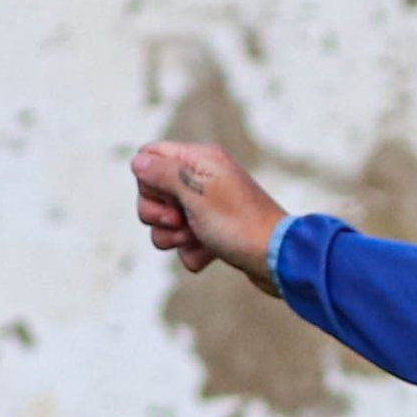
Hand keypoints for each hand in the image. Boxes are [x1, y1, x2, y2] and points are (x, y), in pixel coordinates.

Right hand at [130, 142, 288, 289]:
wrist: (278, 260)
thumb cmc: (238, 223)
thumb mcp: (195, 192)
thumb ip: (163, 173)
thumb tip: (138, 161)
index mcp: (199, 159)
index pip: (150, 156)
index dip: (148, 181)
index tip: (167, 196)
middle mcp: (202, 179)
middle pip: (152, 192)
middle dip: (158, 213)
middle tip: (181, 220)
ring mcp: (207, 208)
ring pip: (165, 222)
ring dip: (173, 236)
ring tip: (196, 238)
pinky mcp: (212, 234)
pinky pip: (185, 243)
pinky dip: (193, 252)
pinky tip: (209, 254)